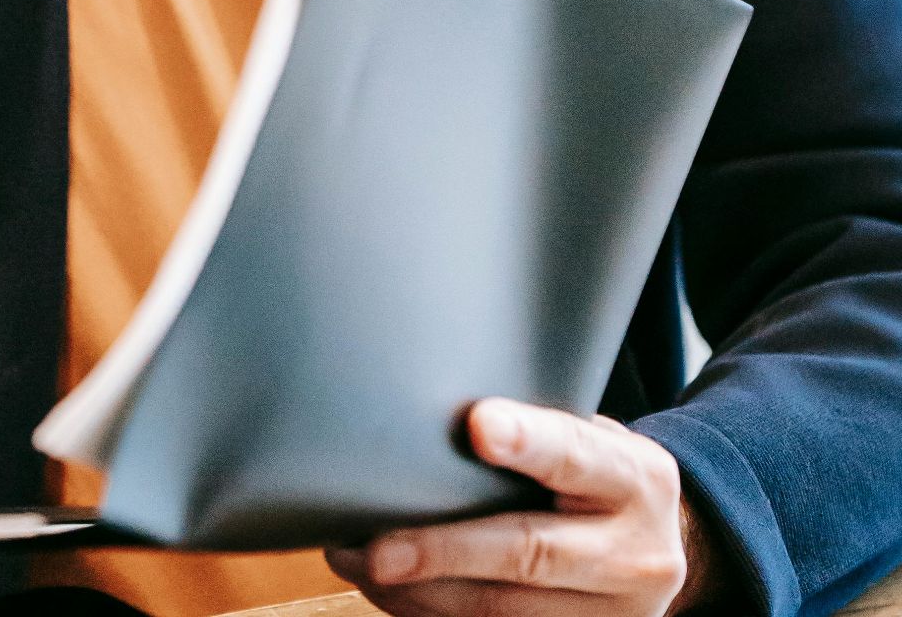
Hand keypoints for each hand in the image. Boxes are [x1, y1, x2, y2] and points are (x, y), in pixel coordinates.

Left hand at [324, 399, 712, 616]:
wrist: (662, 552)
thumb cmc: (599, 482)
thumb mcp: (596, 447)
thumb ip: (540, 436)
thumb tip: (437, 420)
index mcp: (635, 480)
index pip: (578, 455)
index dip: (529, 440)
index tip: (478, 426)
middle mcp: (633, 553)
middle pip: (531, 553)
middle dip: (446, 551)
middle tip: (377, 550)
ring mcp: (612, 612)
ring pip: (503, 610)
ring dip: (420, 593)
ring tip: (356, 564)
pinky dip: (432, 614)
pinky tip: (389, 594)